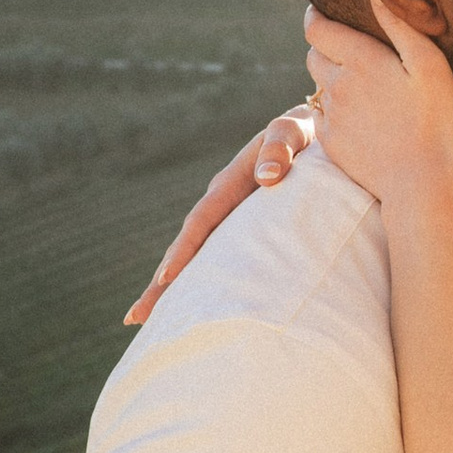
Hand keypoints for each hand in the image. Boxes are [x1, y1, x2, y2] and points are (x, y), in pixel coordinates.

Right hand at [125, 108, 316, 325]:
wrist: (314, 133)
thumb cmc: (306, 131)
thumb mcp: (294, 131)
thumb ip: (281, 146)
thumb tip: (268, 177)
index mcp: (230, 184)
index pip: (202, 223)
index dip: (184, 251)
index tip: (166, 279)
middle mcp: (221, 204)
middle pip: (186, 247)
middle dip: (161, 283)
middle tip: (137, 317)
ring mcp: (229, 219)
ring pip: (196, 258)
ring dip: (172, 288)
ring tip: (149, 321)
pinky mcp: (241, 230)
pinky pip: (216, 258)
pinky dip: (200, 282)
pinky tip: (191, 306)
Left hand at [306, 0, 452, 206]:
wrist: (419, 185)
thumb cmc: (435, 122)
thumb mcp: (429, 65)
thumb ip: (397, 23)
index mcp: (360, 60)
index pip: (316, 28)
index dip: (315, 15)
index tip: (323, 10)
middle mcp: (337, 85)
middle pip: (314, 55)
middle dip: (326, 47)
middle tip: (352, 49)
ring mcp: (331, 117)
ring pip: (318, 87)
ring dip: (331, 80)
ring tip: (362, 86)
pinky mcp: (331, 144)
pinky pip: (322, 117)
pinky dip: (335, 111)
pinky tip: (362, 118)